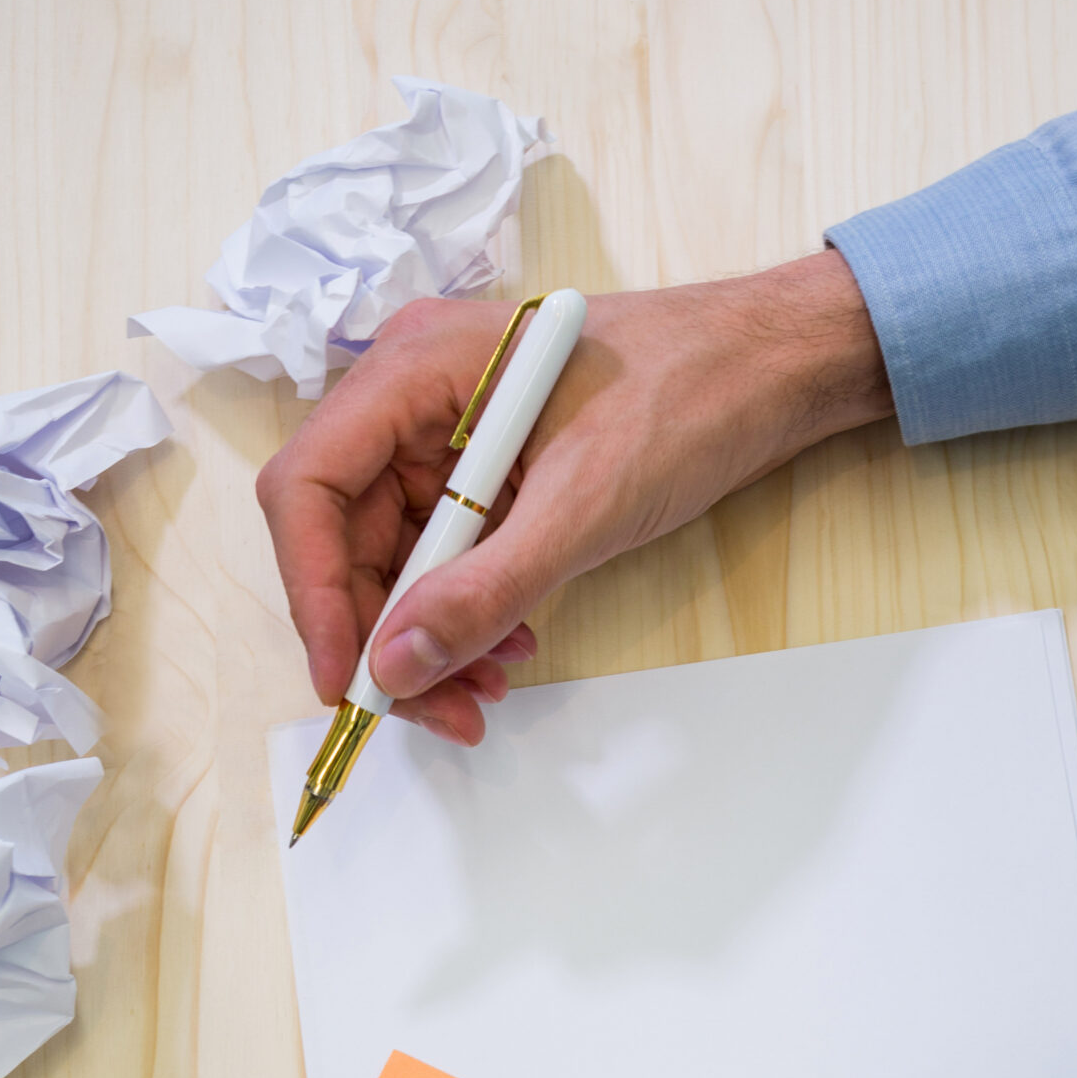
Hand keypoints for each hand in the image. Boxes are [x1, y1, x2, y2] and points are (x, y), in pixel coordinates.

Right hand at [255, 250, 891, 744]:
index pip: (308, 487)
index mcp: (414, 368)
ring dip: (428, 636)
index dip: (313, 593)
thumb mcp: (583, 508)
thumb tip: (397, 664)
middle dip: (383, 635)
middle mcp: (411, 394)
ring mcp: (444, 431)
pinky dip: (465, 611)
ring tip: (486, 690)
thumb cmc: (688, 398)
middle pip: (343, 535)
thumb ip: (483, 590)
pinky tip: (510, 646)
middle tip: (436, 709)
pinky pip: (443, 553)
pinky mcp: (482, 467)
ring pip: (393, 557)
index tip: (347, 678)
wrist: (768, 371)